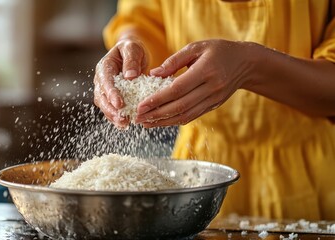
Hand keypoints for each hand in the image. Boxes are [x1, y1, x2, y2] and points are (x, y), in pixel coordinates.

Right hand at [93, 37, 147, 127]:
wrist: (130, 53)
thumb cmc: (131, 49)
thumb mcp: (133, 48)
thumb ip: (131, 60)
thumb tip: (130, 76)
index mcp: (104, 66)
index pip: (105, 81)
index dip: (111, 93)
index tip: (119, 104)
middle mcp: (101, 79)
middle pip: (101, 97)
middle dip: (111, 109)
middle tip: (122, 119)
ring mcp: (104, 89)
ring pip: (104, 105)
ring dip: (112, 116)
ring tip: (124, 124)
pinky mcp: (110, 97)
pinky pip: (110, 109)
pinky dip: (115, 117)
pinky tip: (124, 125)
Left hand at [135, 39, 257, 127]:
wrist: (246, 62)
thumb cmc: (218, 50)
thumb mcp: (196, 47)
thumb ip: (173, 61)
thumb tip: (153, 74)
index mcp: (206, 71)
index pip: (177, 89)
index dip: (157, 99)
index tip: (141, 105)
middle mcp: (211, 88)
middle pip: (180, 106)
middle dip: (156, 114)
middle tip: (138, 118)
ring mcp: (213, 99)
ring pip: (186, 115)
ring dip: (163, 122)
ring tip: (145, 123)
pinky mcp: (213, 106)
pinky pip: (192, 116)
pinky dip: (175, 120)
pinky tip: (161, 121)